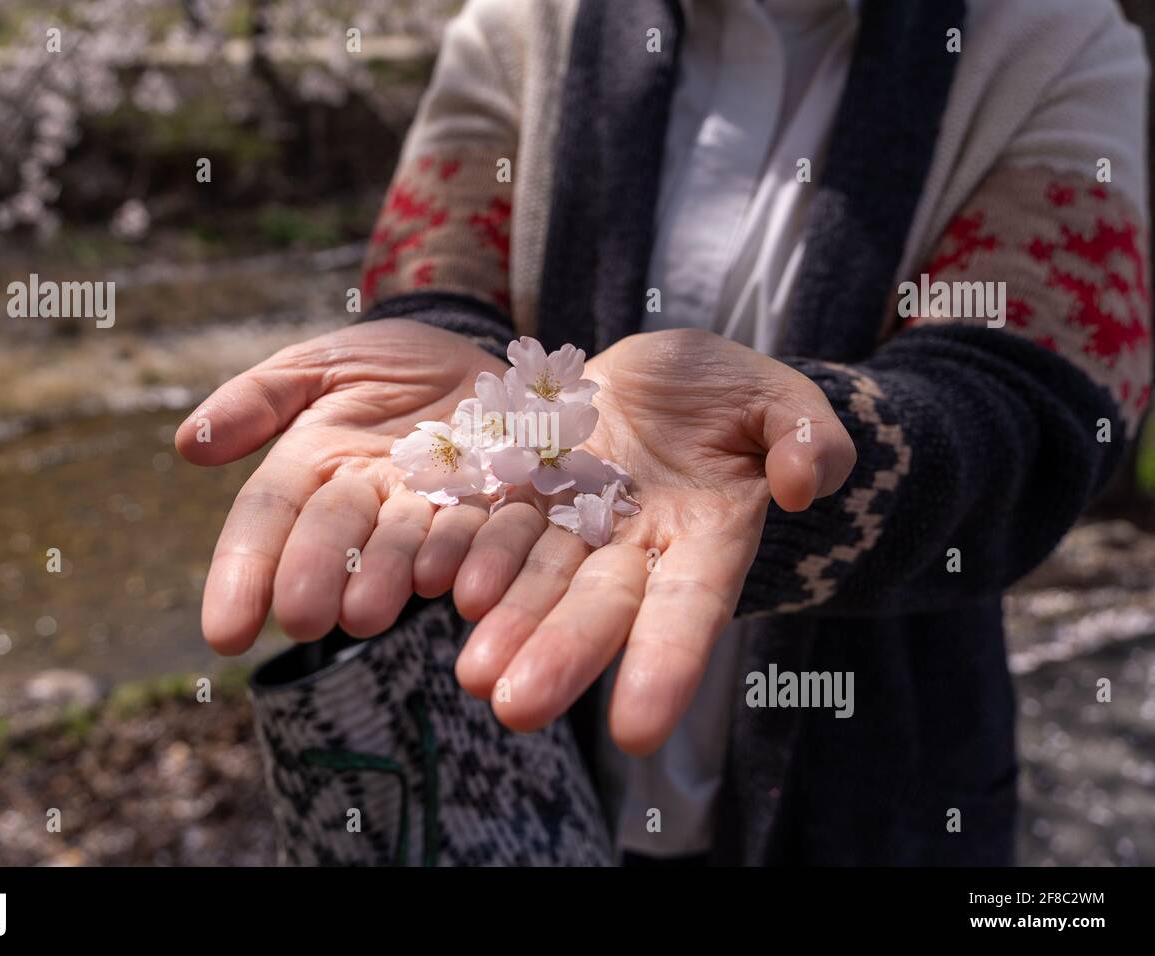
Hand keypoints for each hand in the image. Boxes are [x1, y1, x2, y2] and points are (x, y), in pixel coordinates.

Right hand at [176, 319, 505, 653]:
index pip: (268, 517)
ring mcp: (435, 505)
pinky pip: (485, 530)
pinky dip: (470, 556)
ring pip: (406, 545)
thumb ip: (260, 397)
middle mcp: (370, 498)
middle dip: (316, 577)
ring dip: (387, 578)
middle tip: (302, 619)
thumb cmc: (385, 365)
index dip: (244, 570)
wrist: (475, 359)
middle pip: (335, 537)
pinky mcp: (498, 503)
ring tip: (368, 614)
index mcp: (314, 465)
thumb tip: (189, 443)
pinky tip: (452, 581)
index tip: (224, 632)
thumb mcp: (318, 364)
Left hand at [449, 329, 855, 754]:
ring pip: (541, 577)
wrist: (665, 377)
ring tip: (472, 674)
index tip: (636, 731)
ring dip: (507, 623)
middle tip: (516, 709)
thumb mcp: (781, 402)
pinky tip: (442, 586)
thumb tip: (806, 487)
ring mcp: (578, 519)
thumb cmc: (734, 395)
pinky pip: (500, 521)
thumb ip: (808, 438)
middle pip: (600, 606)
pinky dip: (475, 554)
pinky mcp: (530, 488)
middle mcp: (637, 545)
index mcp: (709, 536)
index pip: (690, 607)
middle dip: (562, 656)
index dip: (665, 664)